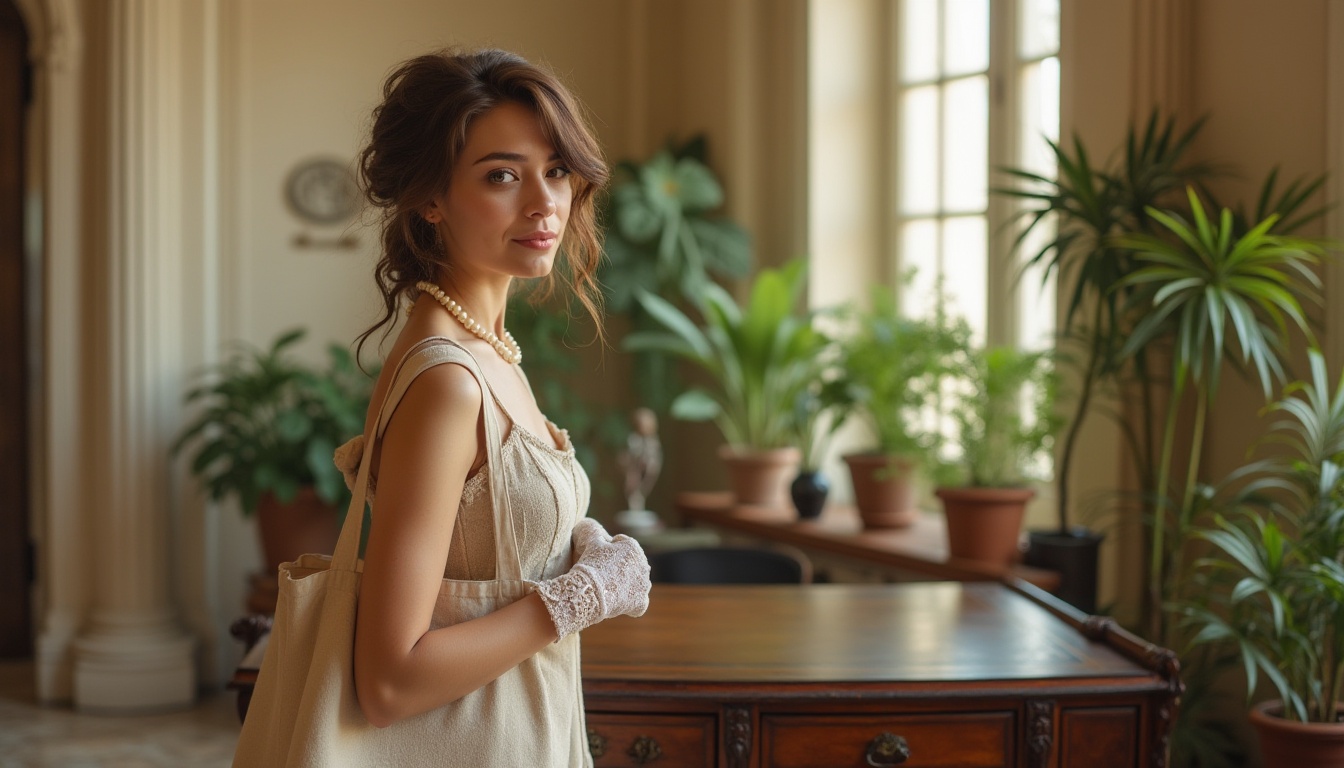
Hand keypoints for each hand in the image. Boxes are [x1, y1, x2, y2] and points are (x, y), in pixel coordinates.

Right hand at [531, 518, 650, 640]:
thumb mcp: (589, 540)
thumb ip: (592, 529)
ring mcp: (644, 585)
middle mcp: (644, 564)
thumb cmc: (590, 563)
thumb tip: (586, 522)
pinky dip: (631, 603)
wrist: (589, 590)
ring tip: (609, 588)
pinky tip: (619, 602)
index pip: (622, 544)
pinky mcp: (641, 602)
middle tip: (603, 574)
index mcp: (633, 547)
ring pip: (636, 582)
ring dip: (627, 584)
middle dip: (620, 567)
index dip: (608, 550)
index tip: (598, 557)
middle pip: (631, 564)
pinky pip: (638, 602)